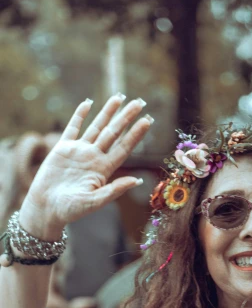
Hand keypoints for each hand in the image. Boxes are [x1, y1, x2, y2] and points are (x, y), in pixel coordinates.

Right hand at [19, 95, 152, 238]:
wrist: (46, 208)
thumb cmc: (70, 210)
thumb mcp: (95, 202)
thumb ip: (115, 190)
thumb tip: (137, 181)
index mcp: (104, 170)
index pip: (124, 148)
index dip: (136, 134)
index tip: (148, 121)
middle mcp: (94, 158)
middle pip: (114, 133)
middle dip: (126, 117)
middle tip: (140, 102)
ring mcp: (79, 151)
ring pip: (97, 126)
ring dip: (108, 112)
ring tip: (120, 97)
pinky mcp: (62, 148)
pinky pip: (73, 127)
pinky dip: (80, 115)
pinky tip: (89, 103)